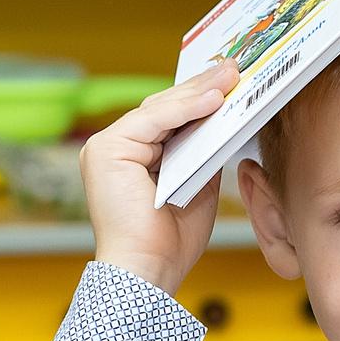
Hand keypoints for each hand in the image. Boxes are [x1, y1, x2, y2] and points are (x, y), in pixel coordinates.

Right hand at [81, 60, 236, 294]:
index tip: (231, 82)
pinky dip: (185, 108)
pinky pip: (153, 119)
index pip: (168, 119)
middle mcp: (112, 149)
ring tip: (230, 77)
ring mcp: (104, 148)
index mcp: (129, 158)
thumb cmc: (170, 243)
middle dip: (201, 88)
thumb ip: (203, 154)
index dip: (199, 99)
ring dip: (198, 92)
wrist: (149, 271)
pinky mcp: (106, 150)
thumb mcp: (197, 187)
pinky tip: (212, 99)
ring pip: (159, 109)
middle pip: (163, 109)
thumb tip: (224, 121)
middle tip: (235, 69)